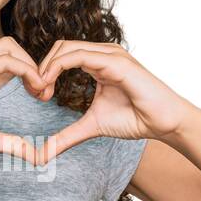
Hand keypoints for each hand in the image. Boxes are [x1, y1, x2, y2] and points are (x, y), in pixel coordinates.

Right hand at [0, 37, 47, 164]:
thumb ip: (9, 142)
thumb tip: (33, 154)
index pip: (5, 56)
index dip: (27, 71)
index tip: (40, 95)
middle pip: (9, 45)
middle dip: (32, 64)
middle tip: (44, 92)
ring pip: (8, 47)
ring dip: (31, 66)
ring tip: (42, 91)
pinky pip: (5, 61)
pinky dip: (25, 70)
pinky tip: (35, 88)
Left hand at [34, 39, 193, 163]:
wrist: (165, 122)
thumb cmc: (135, 119)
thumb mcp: (92, 126)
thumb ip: (66, 136)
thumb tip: (42, 154)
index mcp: (98, 62)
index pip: (62, 54)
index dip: (44, 71)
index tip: (37, 95)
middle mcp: (104, 53)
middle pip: (60, 46)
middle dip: (42, 67)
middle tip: (36, 92)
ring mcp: (111, 54)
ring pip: (66, 47)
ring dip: (47, 67)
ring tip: (40, 90)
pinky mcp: (116, 61)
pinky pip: (80, 56)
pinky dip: (59, 67)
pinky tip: (50, 85)